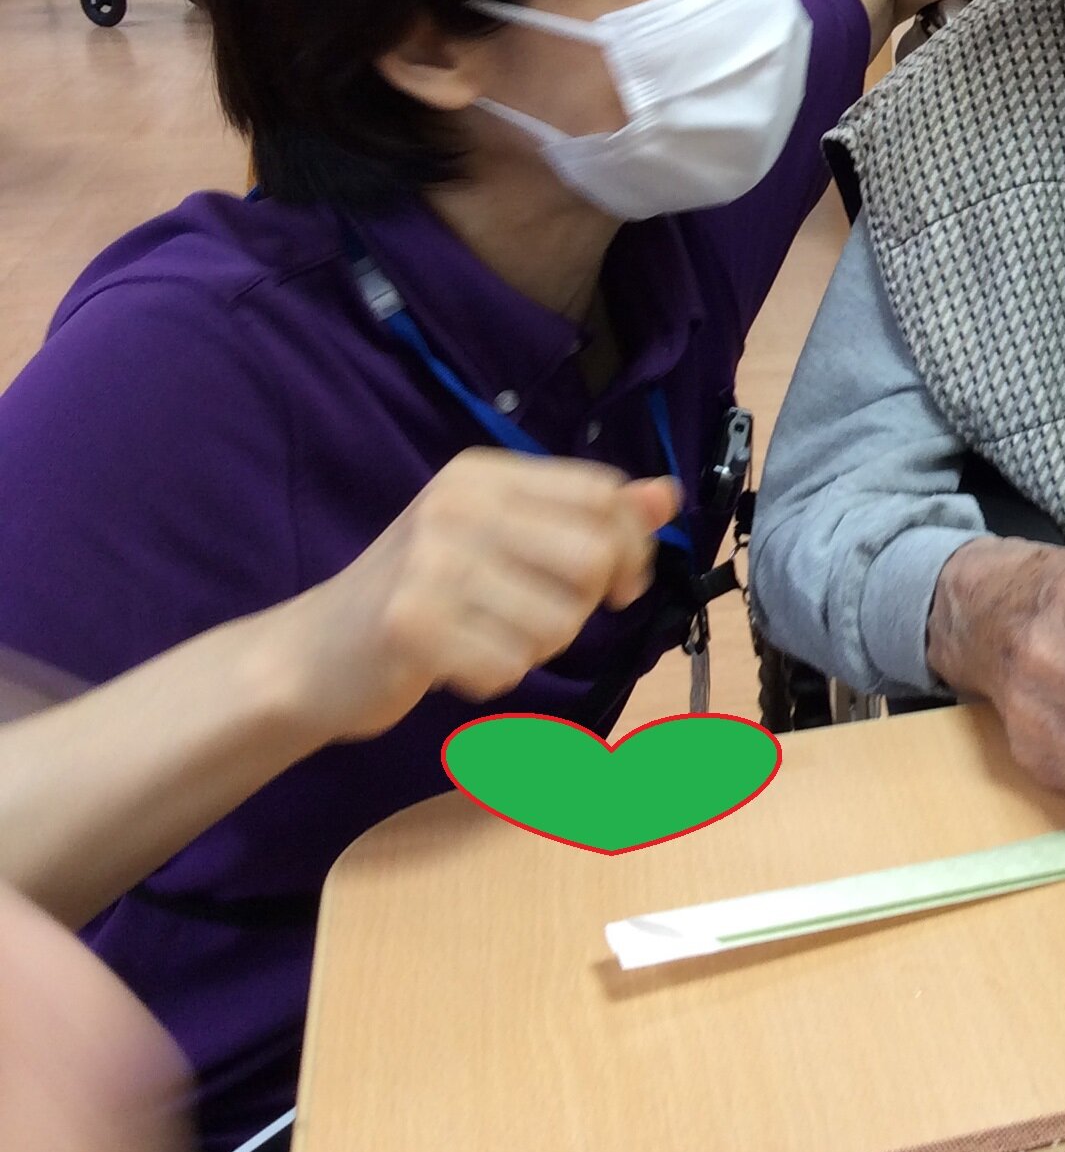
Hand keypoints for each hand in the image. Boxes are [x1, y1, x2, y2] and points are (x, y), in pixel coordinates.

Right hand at [285, 451, 675, 741]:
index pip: (601, 495)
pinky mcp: (411, 627)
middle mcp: (457, 507)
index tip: (616, 581)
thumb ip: (584, 515)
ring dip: (538, 646)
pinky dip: (496, 675)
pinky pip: (510, 666)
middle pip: (593, 558)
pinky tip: (458, 662)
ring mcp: (429, 565)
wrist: (312, 654)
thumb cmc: (421, 591)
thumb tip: (665, 495)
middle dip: (585, 602)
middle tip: (544, 616)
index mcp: (482, 475)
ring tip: (488, 636)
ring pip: (559, 621)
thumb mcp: (500, 535)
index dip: (629, 544)